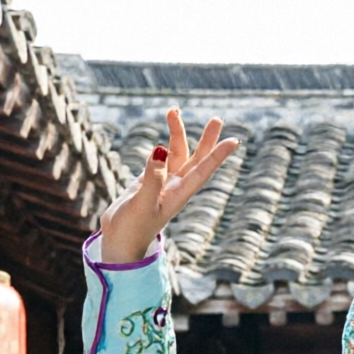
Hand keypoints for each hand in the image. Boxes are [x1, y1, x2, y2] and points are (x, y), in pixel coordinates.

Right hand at [98, 108, 238, 264]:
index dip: (218, 155)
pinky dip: (163, 147)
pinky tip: (164, 137)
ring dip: (177, 133)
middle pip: (195, 159)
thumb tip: (159, 149)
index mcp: (178, 195)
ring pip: (175, 155)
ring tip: (173, 110)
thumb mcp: (141, 204)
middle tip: (217, 119)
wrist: (119, 243)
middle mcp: (174, 189)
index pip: (202, 171)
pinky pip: (161, 161)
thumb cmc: (132, 229)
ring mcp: (162, 186)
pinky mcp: (149, 184)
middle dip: (206, 139)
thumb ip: (151, 178)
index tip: (234, 141)